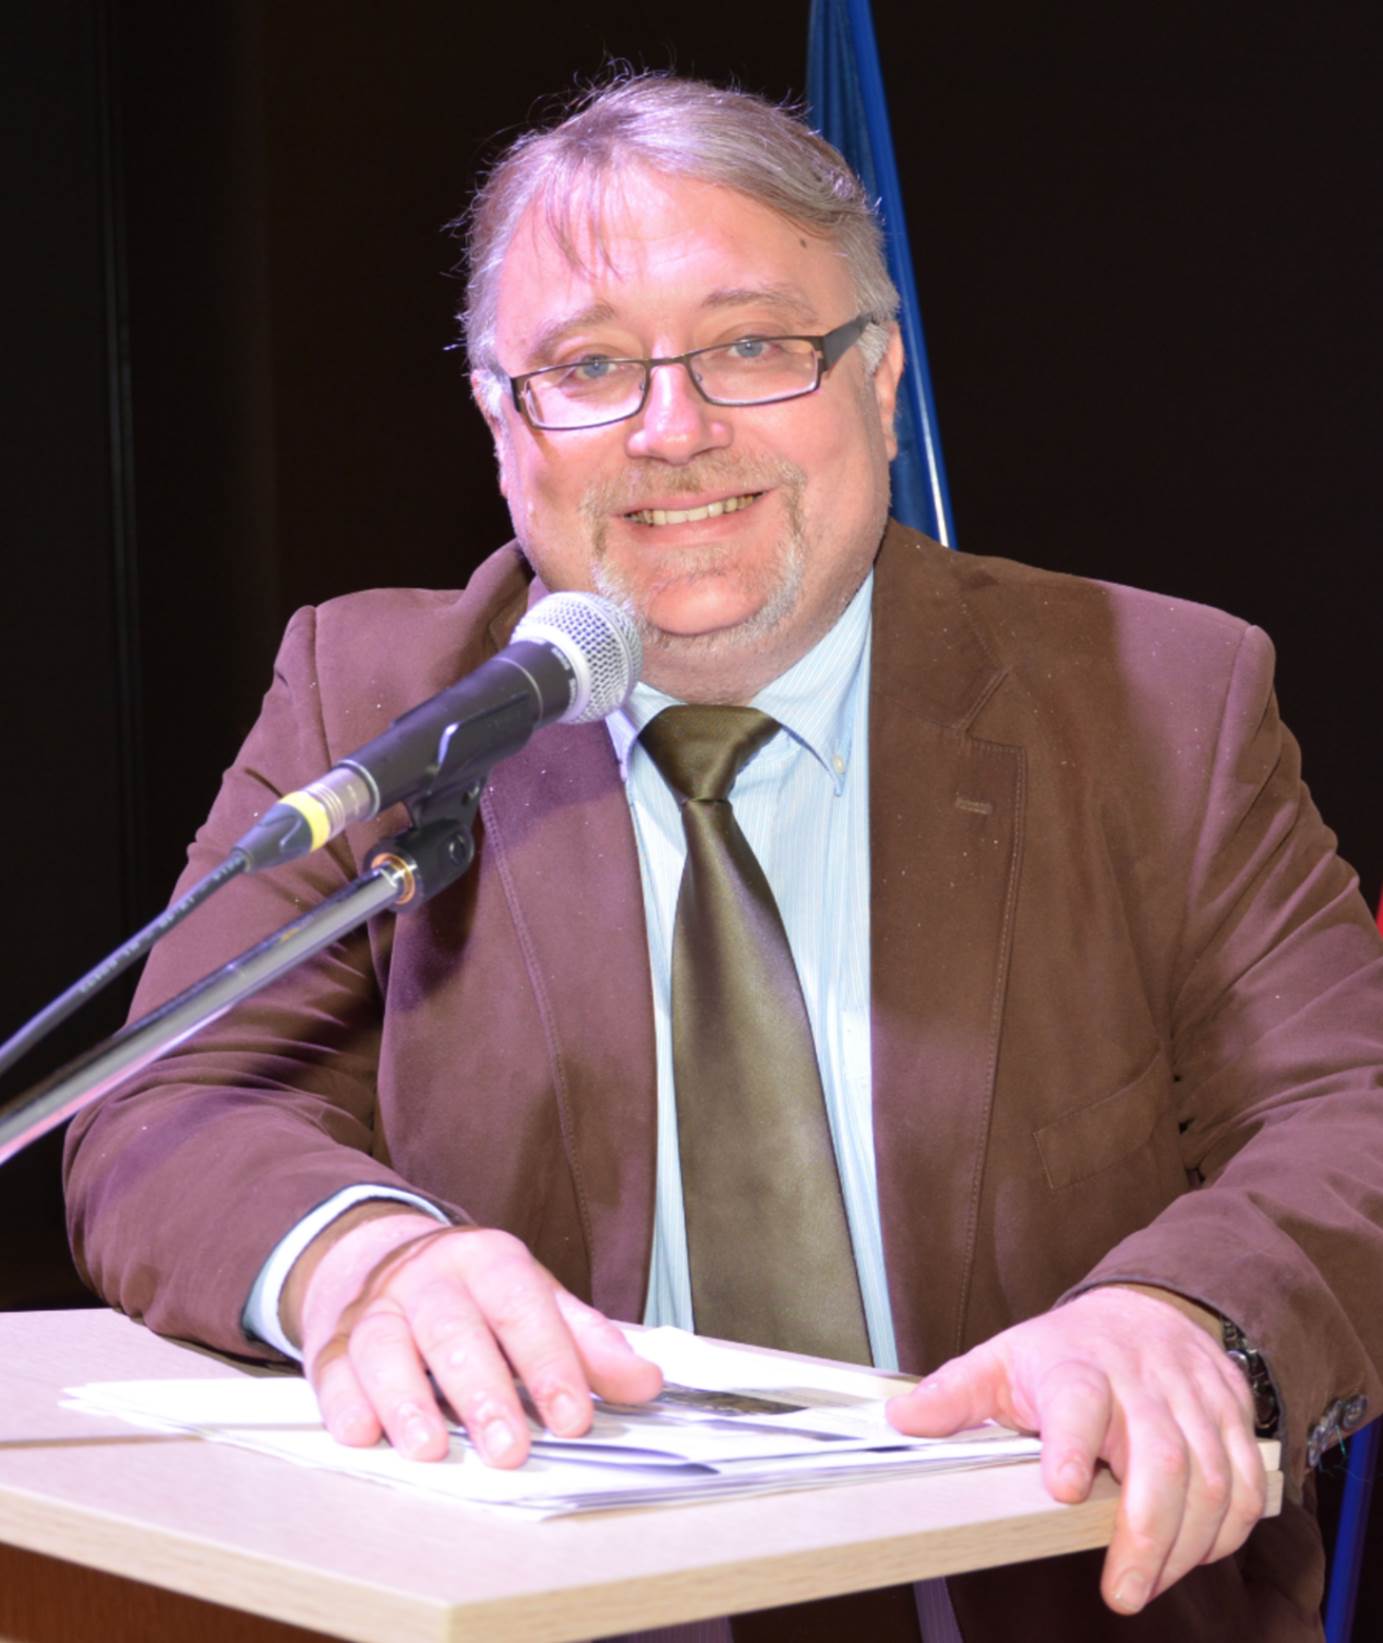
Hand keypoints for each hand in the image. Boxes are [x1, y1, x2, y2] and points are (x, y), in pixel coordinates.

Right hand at [285, 1206, 662, 1466]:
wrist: (382, 1257)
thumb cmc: (474, 1293)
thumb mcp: (538, 1301)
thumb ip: (589, 1343)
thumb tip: (646, 1382)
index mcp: (489, 1260)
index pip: (523, 1305)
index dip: (550, 1362)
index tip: (572, 1418)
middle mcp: (429, 1277)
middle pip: (454, 1328)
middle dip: (482, 1392)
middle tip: (508, 1448)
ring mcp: (376, 1306)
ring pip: (385, 1344)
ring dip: (406, 1399)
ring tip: (430, 1448)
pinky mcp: (332, 1341)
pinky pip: (333, 1369)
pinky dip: (345, 1403)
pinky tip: (363, 1433)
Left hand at [885, 1286, 1266, 1613]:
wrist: (1144, 1307)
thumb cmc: (1068, 1349)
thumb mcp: (1003, 1360)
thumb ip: (956, 1394)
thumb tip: (902, 1422)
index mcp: (1075, 1365)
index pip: (1077, 1399)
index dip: (1072, 1442)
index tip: (1063, 1488)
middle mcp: (1140, 1379)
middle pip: (1160, 1457)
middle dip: (1145, 1534)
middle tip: (1122, 1591)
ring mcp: (1192, 1396)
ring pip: (1211, 1477)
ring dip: (1187, 1544)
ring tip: (1150, 1582)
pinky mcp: (1232, 1413)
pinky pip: (1247, 1481)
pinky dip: (1230, 1529)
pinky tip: (1196, 1554)